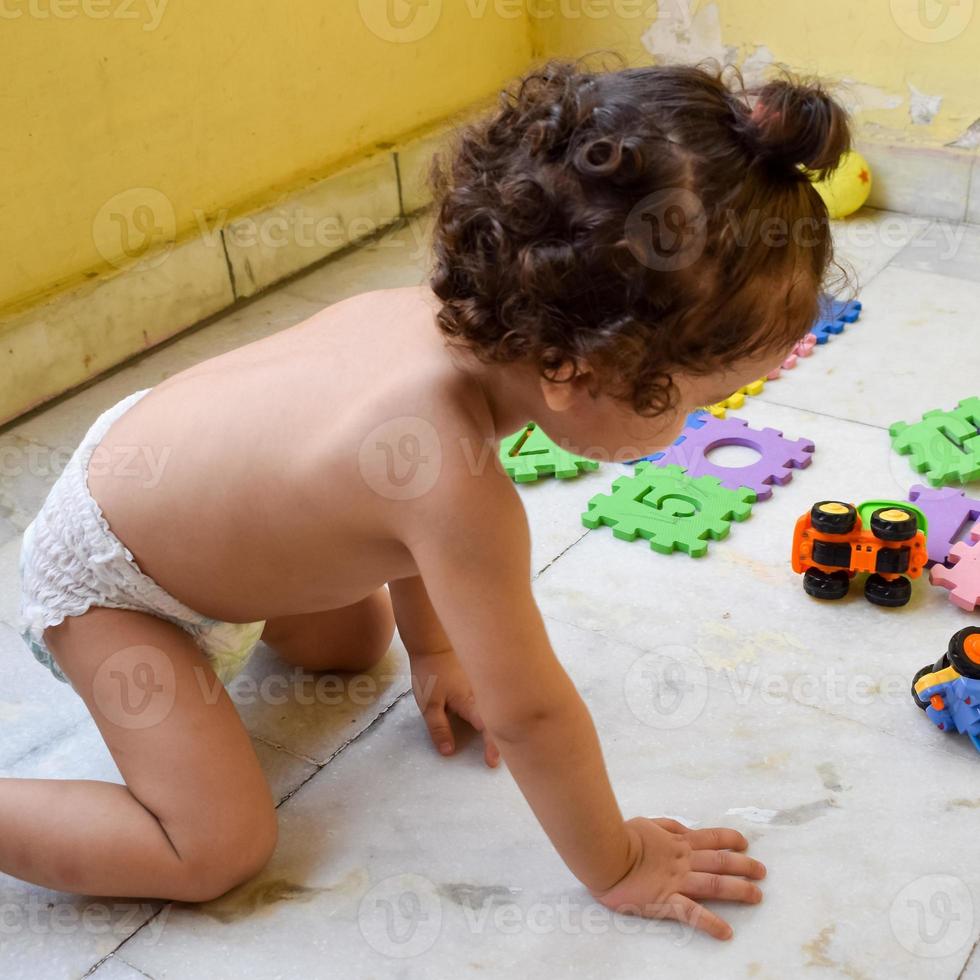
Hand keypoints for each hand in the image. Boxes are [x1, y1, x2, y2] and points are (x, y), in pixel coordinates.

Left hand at [409, 649, 500, 767]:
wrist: (433, 642)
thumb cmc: (430, 672)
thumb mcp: (428, 703)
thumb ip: (438, 727)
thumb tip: (449, 751)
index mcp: (469, 702)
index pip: (486, 727)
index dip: (492, 746)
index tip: (492, 762)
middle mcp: (482, 694)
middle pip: (499, 718)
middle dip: (503, 738)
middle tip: (502, 756)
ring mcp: (484, 684)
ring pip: (500, 706)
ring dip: (503, 722)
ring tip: (505, 740)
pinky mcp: (482, 679)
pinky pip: (495, 696)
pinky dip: (499, 708)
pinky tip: (499, 715)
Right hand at [590, 817, 765, 940]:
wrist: (604, 853)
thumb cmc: (620, 836)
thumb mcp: (647, 823)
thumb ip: (668, 826)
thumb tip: (684, 829)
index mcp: (677, 841)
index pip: (712, 838)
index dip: (731, 839)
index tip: (745, 843)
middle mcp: (683, 861)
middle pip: (721, 861)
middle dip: (745, 866)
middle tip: (762, 872)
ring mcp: (676, 881)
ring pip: (715, 885)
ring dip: (739, 890)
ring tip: (757, 896)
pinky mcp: (666, 901)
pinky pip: (692, 913)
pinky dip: (711, 924)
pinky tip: (726, 933)